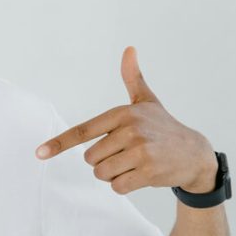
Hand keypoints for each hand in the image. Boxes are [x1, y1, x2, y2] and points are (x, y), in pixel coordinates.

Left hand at [34, 46, 217, 194]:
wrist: (195, 154)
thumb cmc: (164, 127)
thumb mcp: (147, 101)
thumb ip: (133, 78)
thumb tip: (129, 48)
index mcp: (123, 113)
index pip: (83, 131)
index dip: (59, 143)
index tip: (40, 153)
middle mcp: (130, 130)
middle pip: (90, 158)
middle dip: (102, 161)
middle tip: (126, 154)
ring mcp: (140, 151)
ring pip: (101, 173)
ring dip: (112, 175)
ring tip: (133, 164)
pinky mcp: (148, 172)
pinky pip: (117, 187)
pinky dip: (123, 185)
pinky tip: (140, 175)